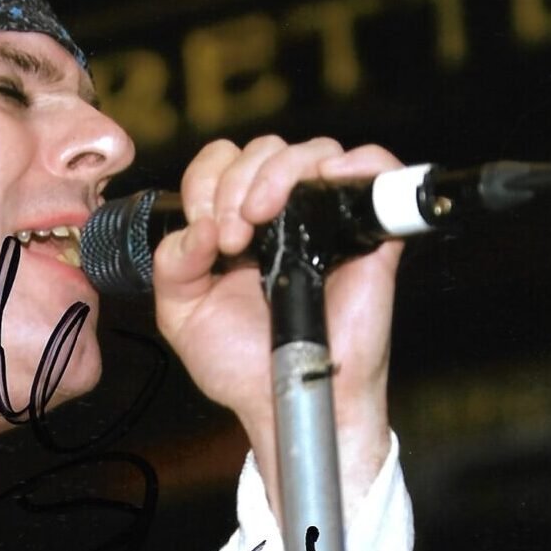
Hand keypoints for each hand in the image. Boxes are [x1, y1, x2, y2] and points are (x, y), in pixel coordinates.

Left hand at [150, 136, 402, 514]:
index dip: (207, 183)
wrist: (284, 400)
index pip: (222, 163)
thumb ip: (172, 265)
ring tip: (262, 217)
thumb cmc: (241, 363)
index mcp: (237, 224)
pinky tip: (330, 178)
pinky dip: (359, 160)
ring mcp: (326, 221)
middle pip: (264, 150)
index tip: (206, 230)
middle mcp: (283, 215)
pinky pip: (378, 170)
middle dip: (235, 184)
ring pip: (312, 151)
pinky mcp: (369, 236)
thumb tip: (199, 227)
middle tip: (231, 239)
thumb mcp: (182, 313)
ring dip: (277, 173)